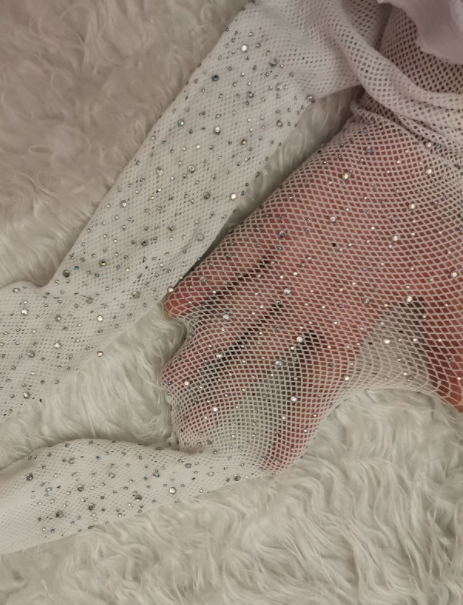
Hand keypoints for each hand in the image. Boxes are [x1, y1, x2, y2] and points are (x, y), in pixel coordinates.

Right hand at [161, 119, 462, 470]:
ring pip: (230, 319)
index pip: (314, 387)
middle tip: (190, 427)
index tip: (269, 462)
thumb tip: (460, 400)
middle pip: (255, 362)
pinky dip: (196, 285)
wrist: (406, 142)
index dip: (292, 428)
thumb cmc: (429, 210)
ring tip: (171, 381)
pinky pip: (222, 263)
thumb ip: (450, 339)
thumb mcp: (449, 280)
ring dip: (197, 353)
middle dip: (220, 398)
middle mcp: (307, 302)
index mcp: (348, 319)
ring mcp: (282, 265)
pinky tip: (170, 307)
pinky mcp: (267, 227)